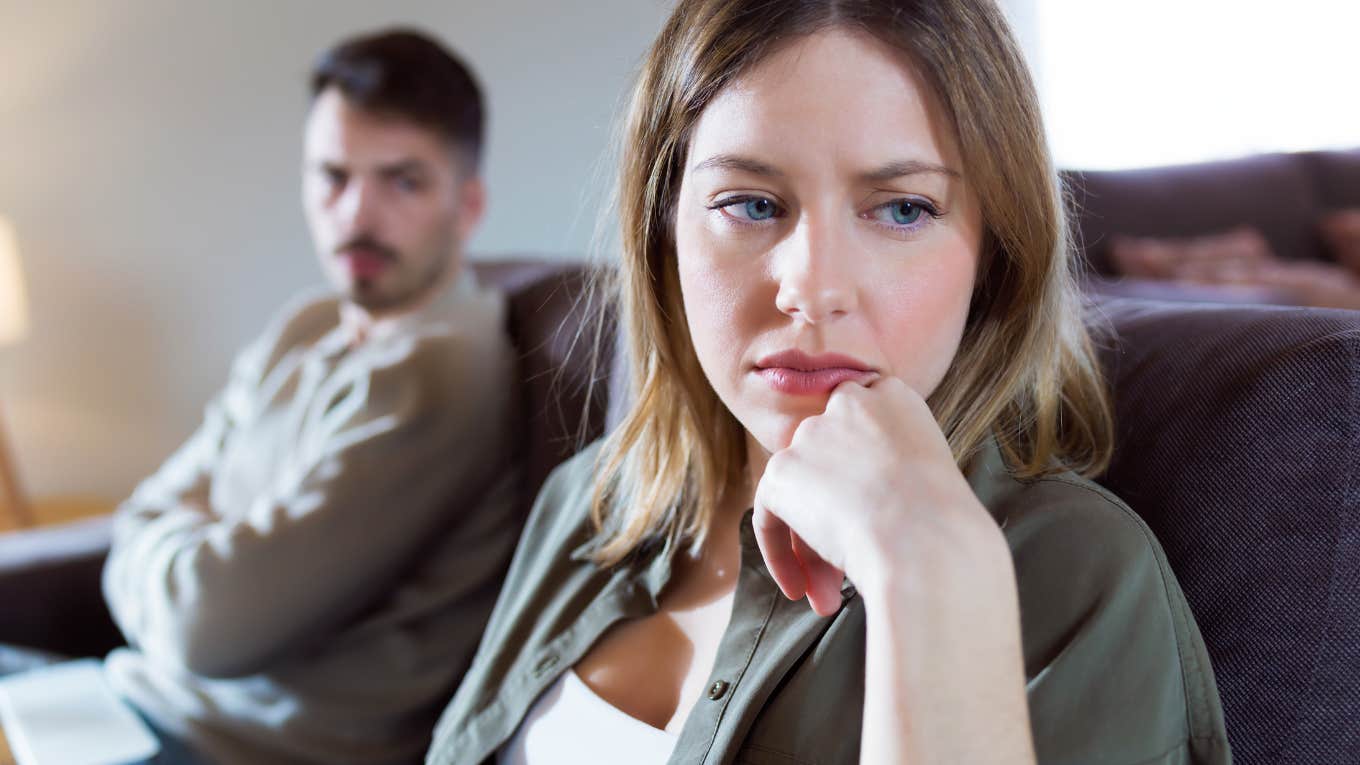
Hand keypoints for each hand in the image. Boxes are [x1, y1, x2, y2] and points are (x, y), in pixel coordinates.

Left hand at [751, 376, 990, 615]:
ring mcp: (812, 434)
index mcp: (894, 397)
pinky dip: (780, 555)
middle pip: (827, 466)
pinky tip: (801, 590)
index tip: (874, 519)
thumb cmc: (946, 529)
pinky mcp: (782, 469)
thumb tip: (849, 506)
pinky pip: (769, 516)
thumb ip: (885, 473)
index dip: (858, 480)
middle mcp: (849, 403)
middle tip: (847, 573)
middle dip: (835, 521)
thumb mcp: (928, 481)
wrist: (928, 545)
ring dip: (813, 549)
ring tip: (829, 598)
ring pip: (801, 495)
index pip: (857, 429)